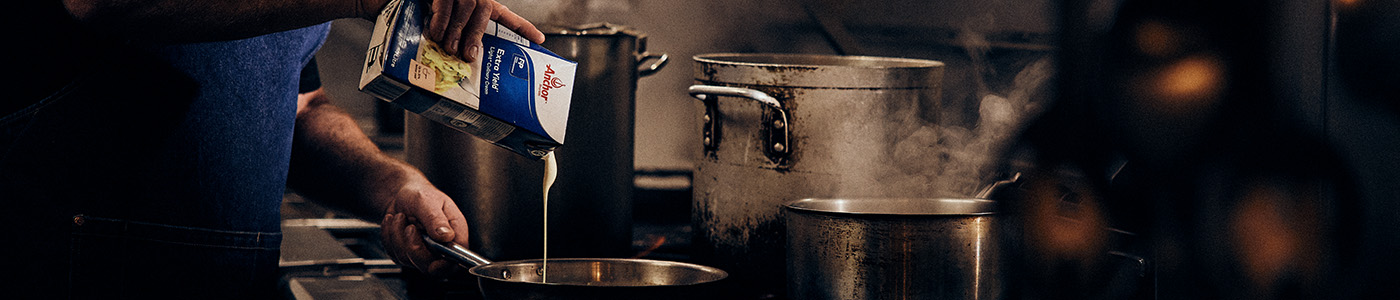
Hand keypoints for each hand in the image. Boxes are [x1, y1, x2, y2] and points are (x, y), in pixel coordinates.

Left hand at [379, 177, 470, 275]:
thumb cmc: (418, 193)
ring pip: (408, 260)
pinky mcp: (408, 254)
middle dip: (414, 247)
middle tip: (409, 227)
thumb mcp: (427, 200)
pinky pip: (395, 255)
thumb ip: (436, 219)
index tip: (433, 262)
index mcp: (455, 231)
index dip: (446, 264)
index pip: (457, 256)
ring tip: (400, 217)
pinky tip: (394, 223)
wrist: (400, 195)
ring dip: (398, 237)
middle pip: (431, 266)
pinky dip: (389, 237)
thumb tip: (447, 236)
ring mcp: (424, 252)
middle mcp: (442, 245)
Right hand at [423, 0, 545, 61]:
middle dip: (475, 37)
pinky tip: (437, 35)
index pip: (509, 17)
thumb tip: (466, 60)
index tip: (539, 40)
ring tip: (450, 49)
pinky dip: (440, 23)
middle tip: (468, 57)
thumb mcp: (460, 20)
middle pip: (482, 13)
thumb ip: (467, 35)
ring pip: (463, 11)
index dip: (525, 28)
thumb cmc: (444, 9)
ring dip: (456, 33)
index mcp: (486, 5)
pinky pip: (444, 8)